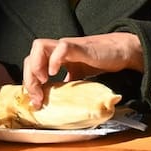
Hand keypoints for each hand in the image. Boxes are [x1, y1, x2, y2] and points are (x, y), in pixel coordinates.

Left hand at [22, 33, 143, 107]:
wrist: (122, 51)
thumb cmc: (101, 62)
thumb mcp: (79, 77)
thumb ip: (67, 85)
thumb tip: (58, 103)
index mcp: (56, 58)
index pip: (32, 65)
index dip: (30, 83)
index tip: (36, 102)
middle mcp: (58, 51)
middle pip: (30, 57)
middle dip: (29, 79)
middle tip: (38, 97)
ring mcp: (67, 47)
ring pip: (39, 47)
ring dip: (36, 66)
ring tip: (44, 81)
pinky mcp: (79, 46)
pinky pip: (62, 47)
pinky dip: (54, 60)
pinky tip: (56, 72)